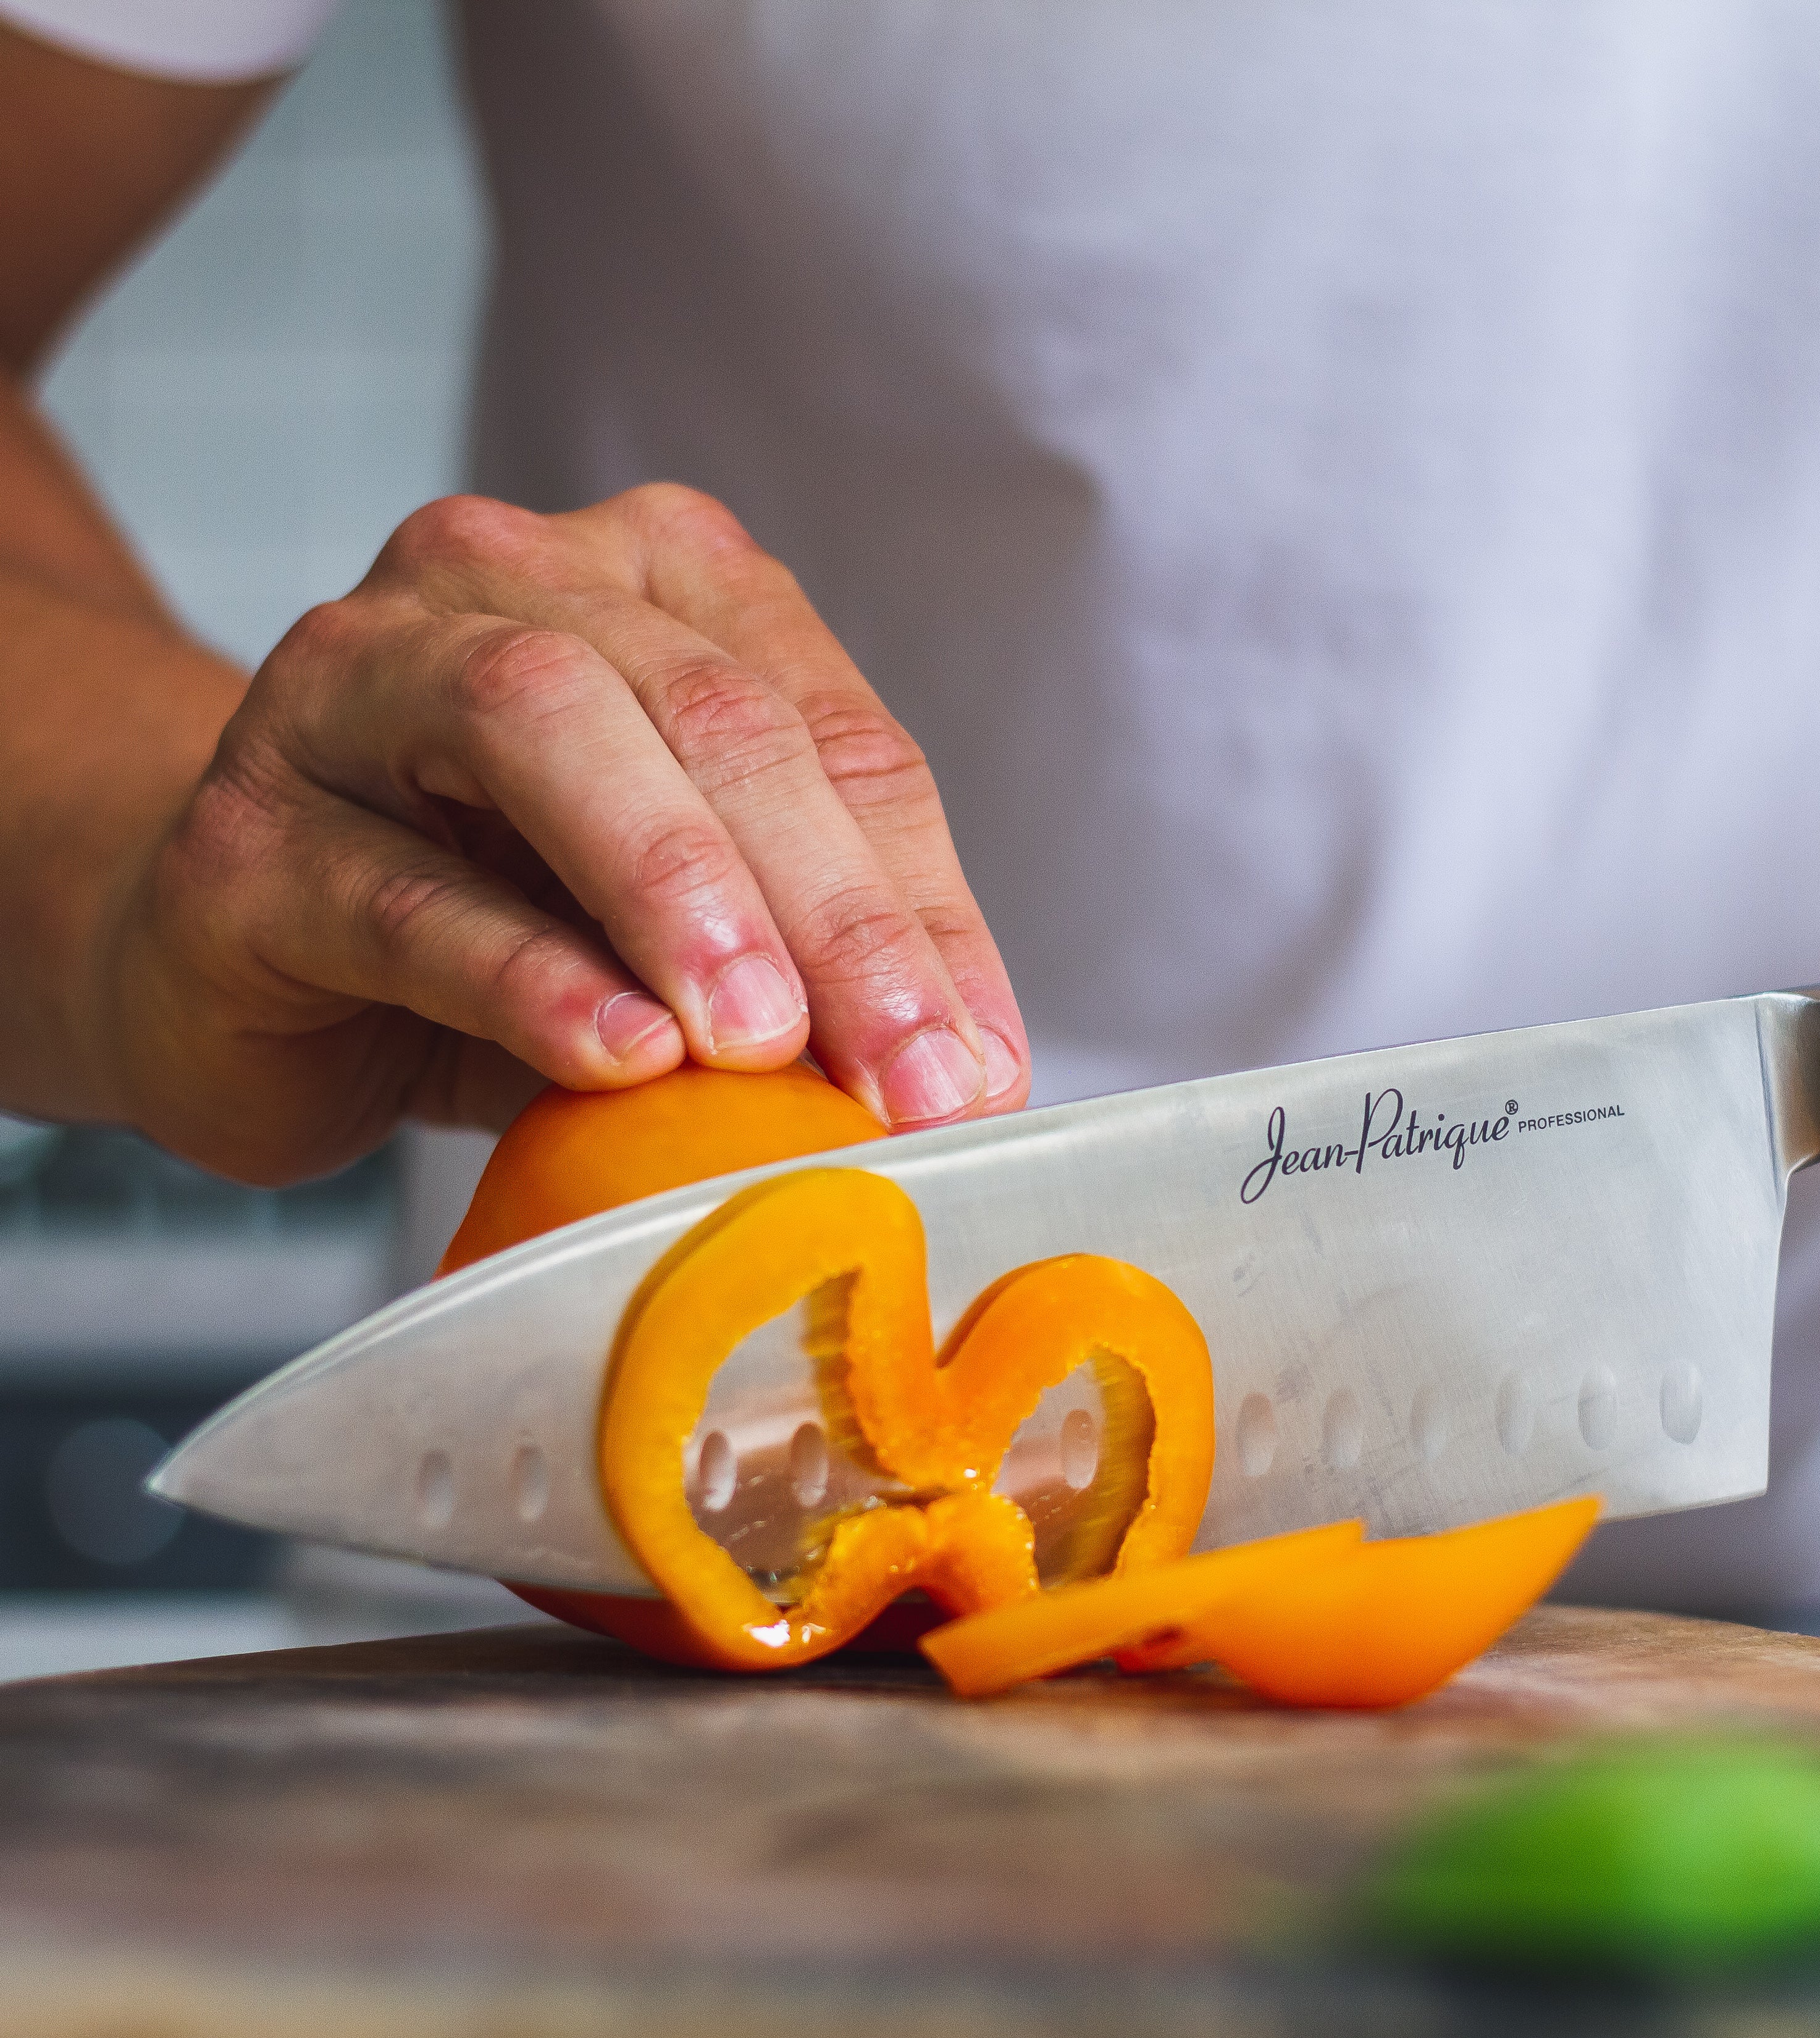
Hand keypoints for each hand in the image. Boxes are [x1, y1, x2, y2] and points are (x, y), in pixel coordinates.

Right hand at [102, 484, 1027, 1182]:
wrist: (247, 961)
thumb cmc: (500, 924)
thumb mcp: (689, 921)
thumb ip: (813, 947)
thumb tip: (969, 1072)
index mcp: (654, 582)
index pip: (830, 729)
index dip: (920, 905)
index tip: (976, 1069)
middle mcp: (502, 582)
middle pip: (710, 713)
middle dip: (829, 909)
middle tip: (904, 1077)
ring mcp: (351, 683)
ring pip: (541, 728)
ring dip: (674, 886)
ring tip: (761, 1042)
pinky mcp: (246, 833)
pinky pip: (399, 888)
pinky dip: (521, 974)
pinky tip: (615, 1055)